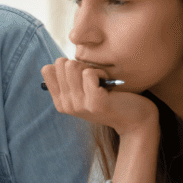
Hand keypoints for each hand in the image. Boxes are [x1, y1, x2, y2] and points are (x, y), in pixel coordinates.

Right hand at [41, 58, 160, 182]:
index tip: (80, 76)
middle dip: (79, 64)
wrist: (135, 120)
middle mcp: (66, 105)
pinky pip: (89, 72)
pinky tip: (108, 84)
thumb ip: (70, 82)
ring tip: (101, 81)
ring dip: (91, 68)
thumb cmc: (111, 100)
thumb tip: (59, 63)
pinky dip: (101, 72)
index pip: (47, 69)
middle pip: (60, 64)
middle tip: (94, 78)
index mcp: (60, 102)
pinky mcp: (95, 103)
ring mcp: (79, 105)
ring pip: (73, 66)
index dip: (65, 65)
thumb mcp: (85, 93)